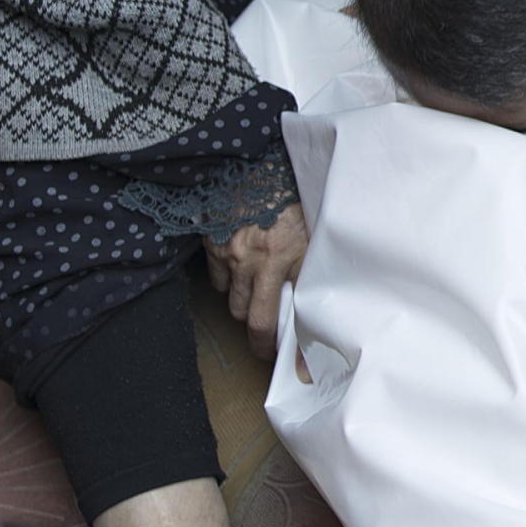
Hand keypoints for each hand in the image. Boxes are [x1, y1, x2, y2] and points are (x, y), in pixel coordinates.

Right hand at [206, 202, 308, 360]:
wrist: (264, 171)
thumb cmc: (295, 204)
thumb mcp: (312, 240)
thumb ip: (308, 275)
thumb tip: (311, 314)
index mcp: (279, 260)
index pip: (266, 320)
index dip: (267, 344)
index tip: (271, 355)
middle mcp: (250, 261)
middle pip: (246, 315)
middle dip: (256, 326)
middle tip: (268, 326)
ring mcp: (228, 253)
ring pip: (232, 299)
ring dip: (244, 303)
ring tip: (260, 293)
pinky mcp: (213, 245)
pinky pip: (217, 279)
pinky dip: (229, 281)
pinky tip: (243, 271)